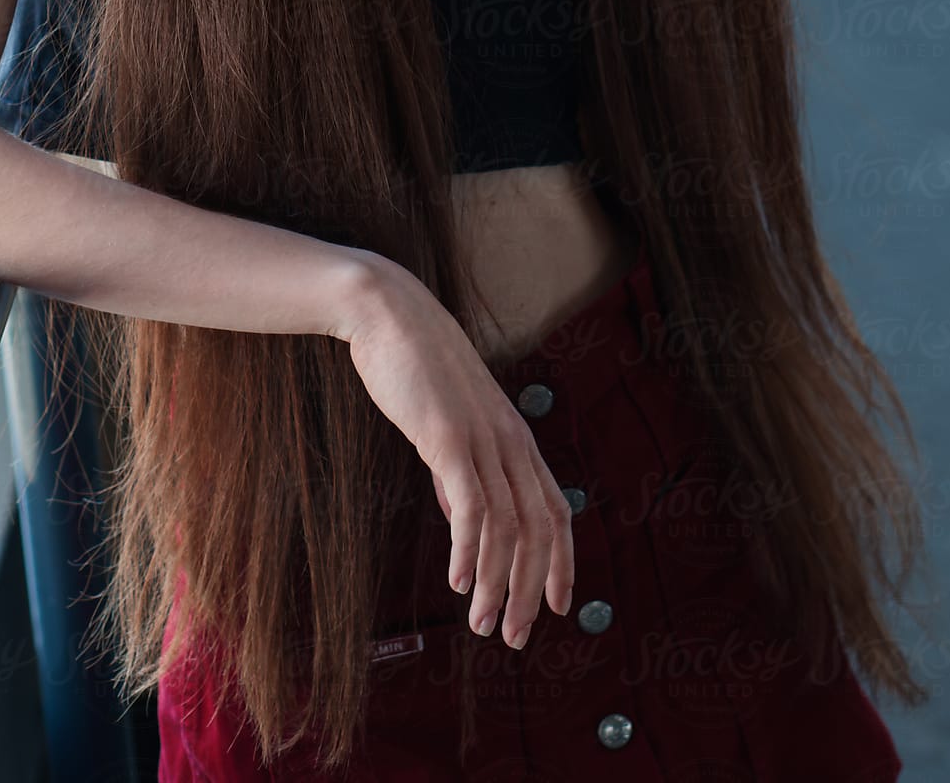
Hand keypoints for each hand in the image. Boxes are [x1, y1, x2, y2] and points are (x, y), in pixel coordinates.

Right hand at [340, 256, 573, 648]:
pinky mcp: (449, 436)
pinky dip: (471, 550)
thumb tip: (461, 514)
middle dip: (530, 589)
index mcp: (514, 437)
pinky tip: (461, 582)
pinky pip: (471, 505)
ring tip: (482, 623)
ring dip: (498, 583)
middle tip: (514, 635)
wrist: (388, 314)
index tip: (555, 606)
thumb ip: (457, 468)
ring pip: (508, 526)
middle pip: (539, 528)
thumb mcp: (445, 424)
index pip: (555, 509)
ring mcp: (482, 437)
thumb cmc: (413, 367)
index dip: (561, 562)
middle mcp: (509, 440)